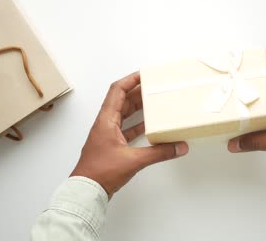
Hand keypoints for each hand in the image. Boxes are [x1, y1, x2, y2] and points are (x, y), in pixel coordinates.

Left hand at [71, 72, 188, 196]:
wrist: (86, 190)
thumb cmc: (101, 172)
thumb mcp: (134, 160)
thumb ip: (159, 153)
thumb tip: (179, 147)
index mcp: (106, 120)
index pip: (117, 91)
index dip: (131, 80)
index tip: (144, 74)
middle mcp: (105, 124)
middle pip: (121, 100)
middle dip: (138, 92)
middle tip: (154, 87)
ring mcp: (107, 135)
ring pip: (123, 114)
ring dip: (138, 107)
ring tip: (154, 102)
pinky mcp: (112, 145)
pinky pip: (126, 128)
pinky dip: (137, 125)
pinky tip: (149, 126)